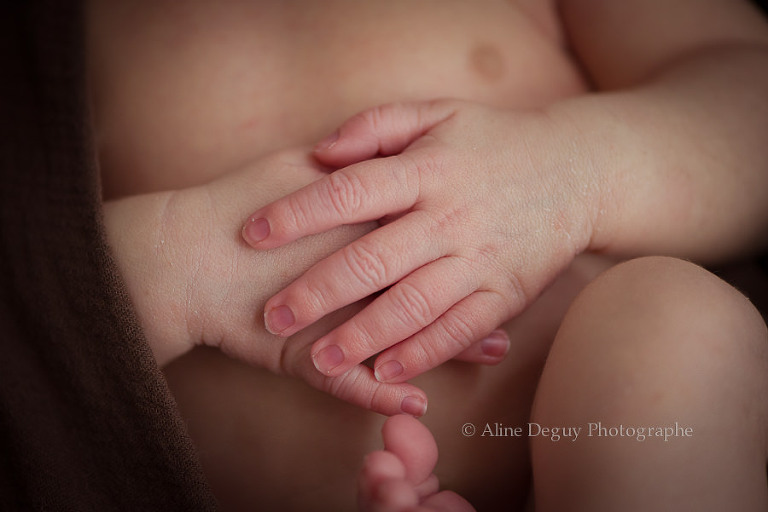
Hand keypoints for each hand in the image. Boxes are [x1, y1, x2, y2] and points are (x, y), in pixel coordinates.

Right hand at [104, 148, 506, 415]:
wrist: (183, 257)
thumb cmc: (237, 207)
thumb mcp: (295, 171)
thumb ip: (342, 159)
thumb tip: (371, 152)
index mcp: (358, 224)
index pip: (429, 228)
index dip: (470, 233)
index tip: (508, 233)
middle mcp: (356, 271)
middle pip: (432, 284)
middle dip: (476, 291)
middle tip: (518, 292)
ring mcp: (336, 320)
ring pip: (405, 337)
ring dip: (450, 346)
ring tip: (492, 350)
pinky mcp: (306, 356)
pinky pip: (352, 381)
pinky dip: (381, 390)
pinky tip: (413, 401)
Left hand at [241, 100, 598, 382]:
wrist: (580, 170)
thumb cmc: (496, 140)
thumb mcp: (439, 113)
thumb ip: (377, 126)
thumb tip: (320, 153)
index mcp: (428, 169)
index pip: (350, 191)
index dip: (298, 212)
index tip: (253, 232)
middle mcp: (451, 217)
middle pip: (373, 259)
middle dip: (317, 291)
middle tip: (273, 316)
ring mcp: (480, 259)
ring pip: (413, 305)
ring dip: (363, 336)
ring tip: (318, 359)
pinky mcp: (505, 293)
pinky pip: (460, 329)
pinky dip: (423, 353)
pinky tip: (386, 372)